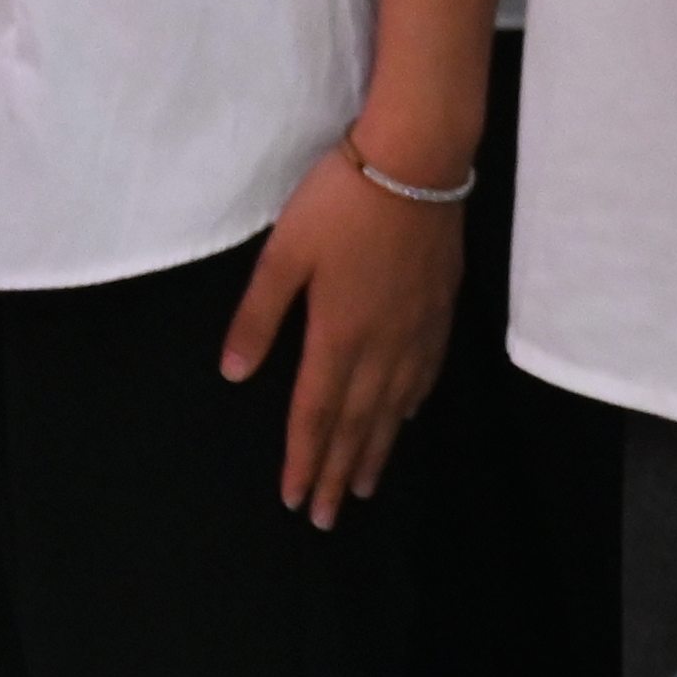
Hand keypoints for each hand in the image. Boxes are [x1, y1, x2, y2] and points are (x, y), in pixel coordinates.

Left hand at [223, 140, 463, 525]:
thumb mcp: (284, 255)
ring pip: (395, 404)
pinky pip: (427, 370)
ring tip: (366, 486)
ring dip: (377, 449)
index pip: (316, 413)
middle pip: (359, 421)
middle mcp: (381, 342)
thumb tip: (235, 375)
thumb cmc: (340, 202)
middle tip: (327, 517)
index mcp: (338, 334)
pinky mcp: (440, 304)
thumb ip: (259, 317)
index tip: (294, 500)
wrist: (418, 159)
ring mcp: (417, 325)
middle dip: (339, 472)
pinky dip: (412, 403)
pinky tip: (407, 416)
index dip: (304, 460)